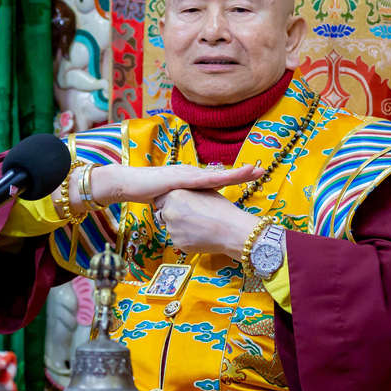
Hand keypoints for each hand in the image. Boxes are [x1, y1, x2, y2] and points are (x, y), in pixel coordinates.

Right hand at [85, 163, 261, 209]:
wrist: (129, 183)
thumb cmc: (149, 194)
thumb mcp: (173, 204)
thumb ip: (186, 208)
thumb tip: (196, 220)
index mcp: (194, 180)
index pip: (220, 178)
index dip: (238, 176)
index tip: (256, 175)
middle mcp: (193, 174)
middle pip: (222, 174)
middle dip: (242, 172)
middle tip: (261, 170)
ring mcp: (187, 174)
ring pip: (216, 174)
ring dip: (234, 173)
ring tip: (252, 171)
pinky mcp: (179, 178)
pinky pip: (201, 179)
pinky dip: (215, 177)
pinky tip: (226, 176)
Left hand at [153, 189, 258, 257]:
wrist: (232, 230)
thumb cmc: (221, 210)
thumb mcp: (203, 191)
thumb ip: (187, 192)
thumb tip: (181, 193)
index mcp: (174, 195)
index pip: (160, 200)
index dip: (169, 203)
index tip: (178, 206)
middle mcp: (169, 211)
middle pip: (163, 214)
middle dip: (173, 216)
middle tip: (190, 217)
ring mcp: (172, 229)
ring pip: (171, 228)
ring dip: (180, 228)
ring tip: (199, 226)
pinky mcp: (177, 243)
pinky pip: (178, 240)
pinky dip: (186, 239)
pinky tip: (199, 235)